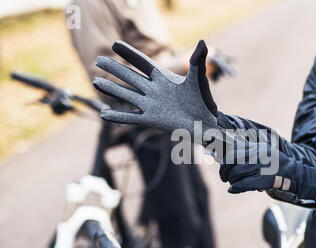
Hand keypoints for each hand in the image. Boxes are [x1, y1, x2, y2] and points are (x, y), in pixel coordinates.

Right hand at [93, 40, 218, 136]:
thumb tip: (202, 42)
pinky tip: (104, 114)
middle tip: (98, 60)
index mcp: (163, 78)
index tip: (115, 44)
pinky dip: (118, 116)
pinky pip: (131, 118)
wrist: (205, 122)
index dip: (130, 54)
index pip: (143, 63)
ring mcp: (151, 105)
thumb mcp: (198, 79)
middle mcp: (154, 90)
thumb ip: (197, 61)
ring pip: (127, 95)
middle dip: (114, 69)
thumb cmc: (203, 100)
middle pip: (130, 77)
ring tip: (95, 82)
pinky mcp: (151, 119)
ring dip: (112, 89)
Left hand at [219, 141, 315, 200]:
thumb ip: (245, 154)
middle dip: (225, 170)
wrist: (295, 175)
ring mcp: (263, 166)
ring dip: (231, 180)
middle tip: (224, 177)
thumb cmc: (275, 166)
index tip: (222, 165)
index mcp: (257, 146)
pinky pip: (245, 183)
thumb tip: (221, 157)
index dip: (224, 158)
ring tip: (232, 184)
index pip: (233, 148)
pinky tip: (233, 190)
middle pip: (232, 159)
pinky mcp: (266, 179)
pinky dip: (236, 188)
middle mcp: (259, 153)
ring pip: (237, 172)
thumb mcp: (262, 154)